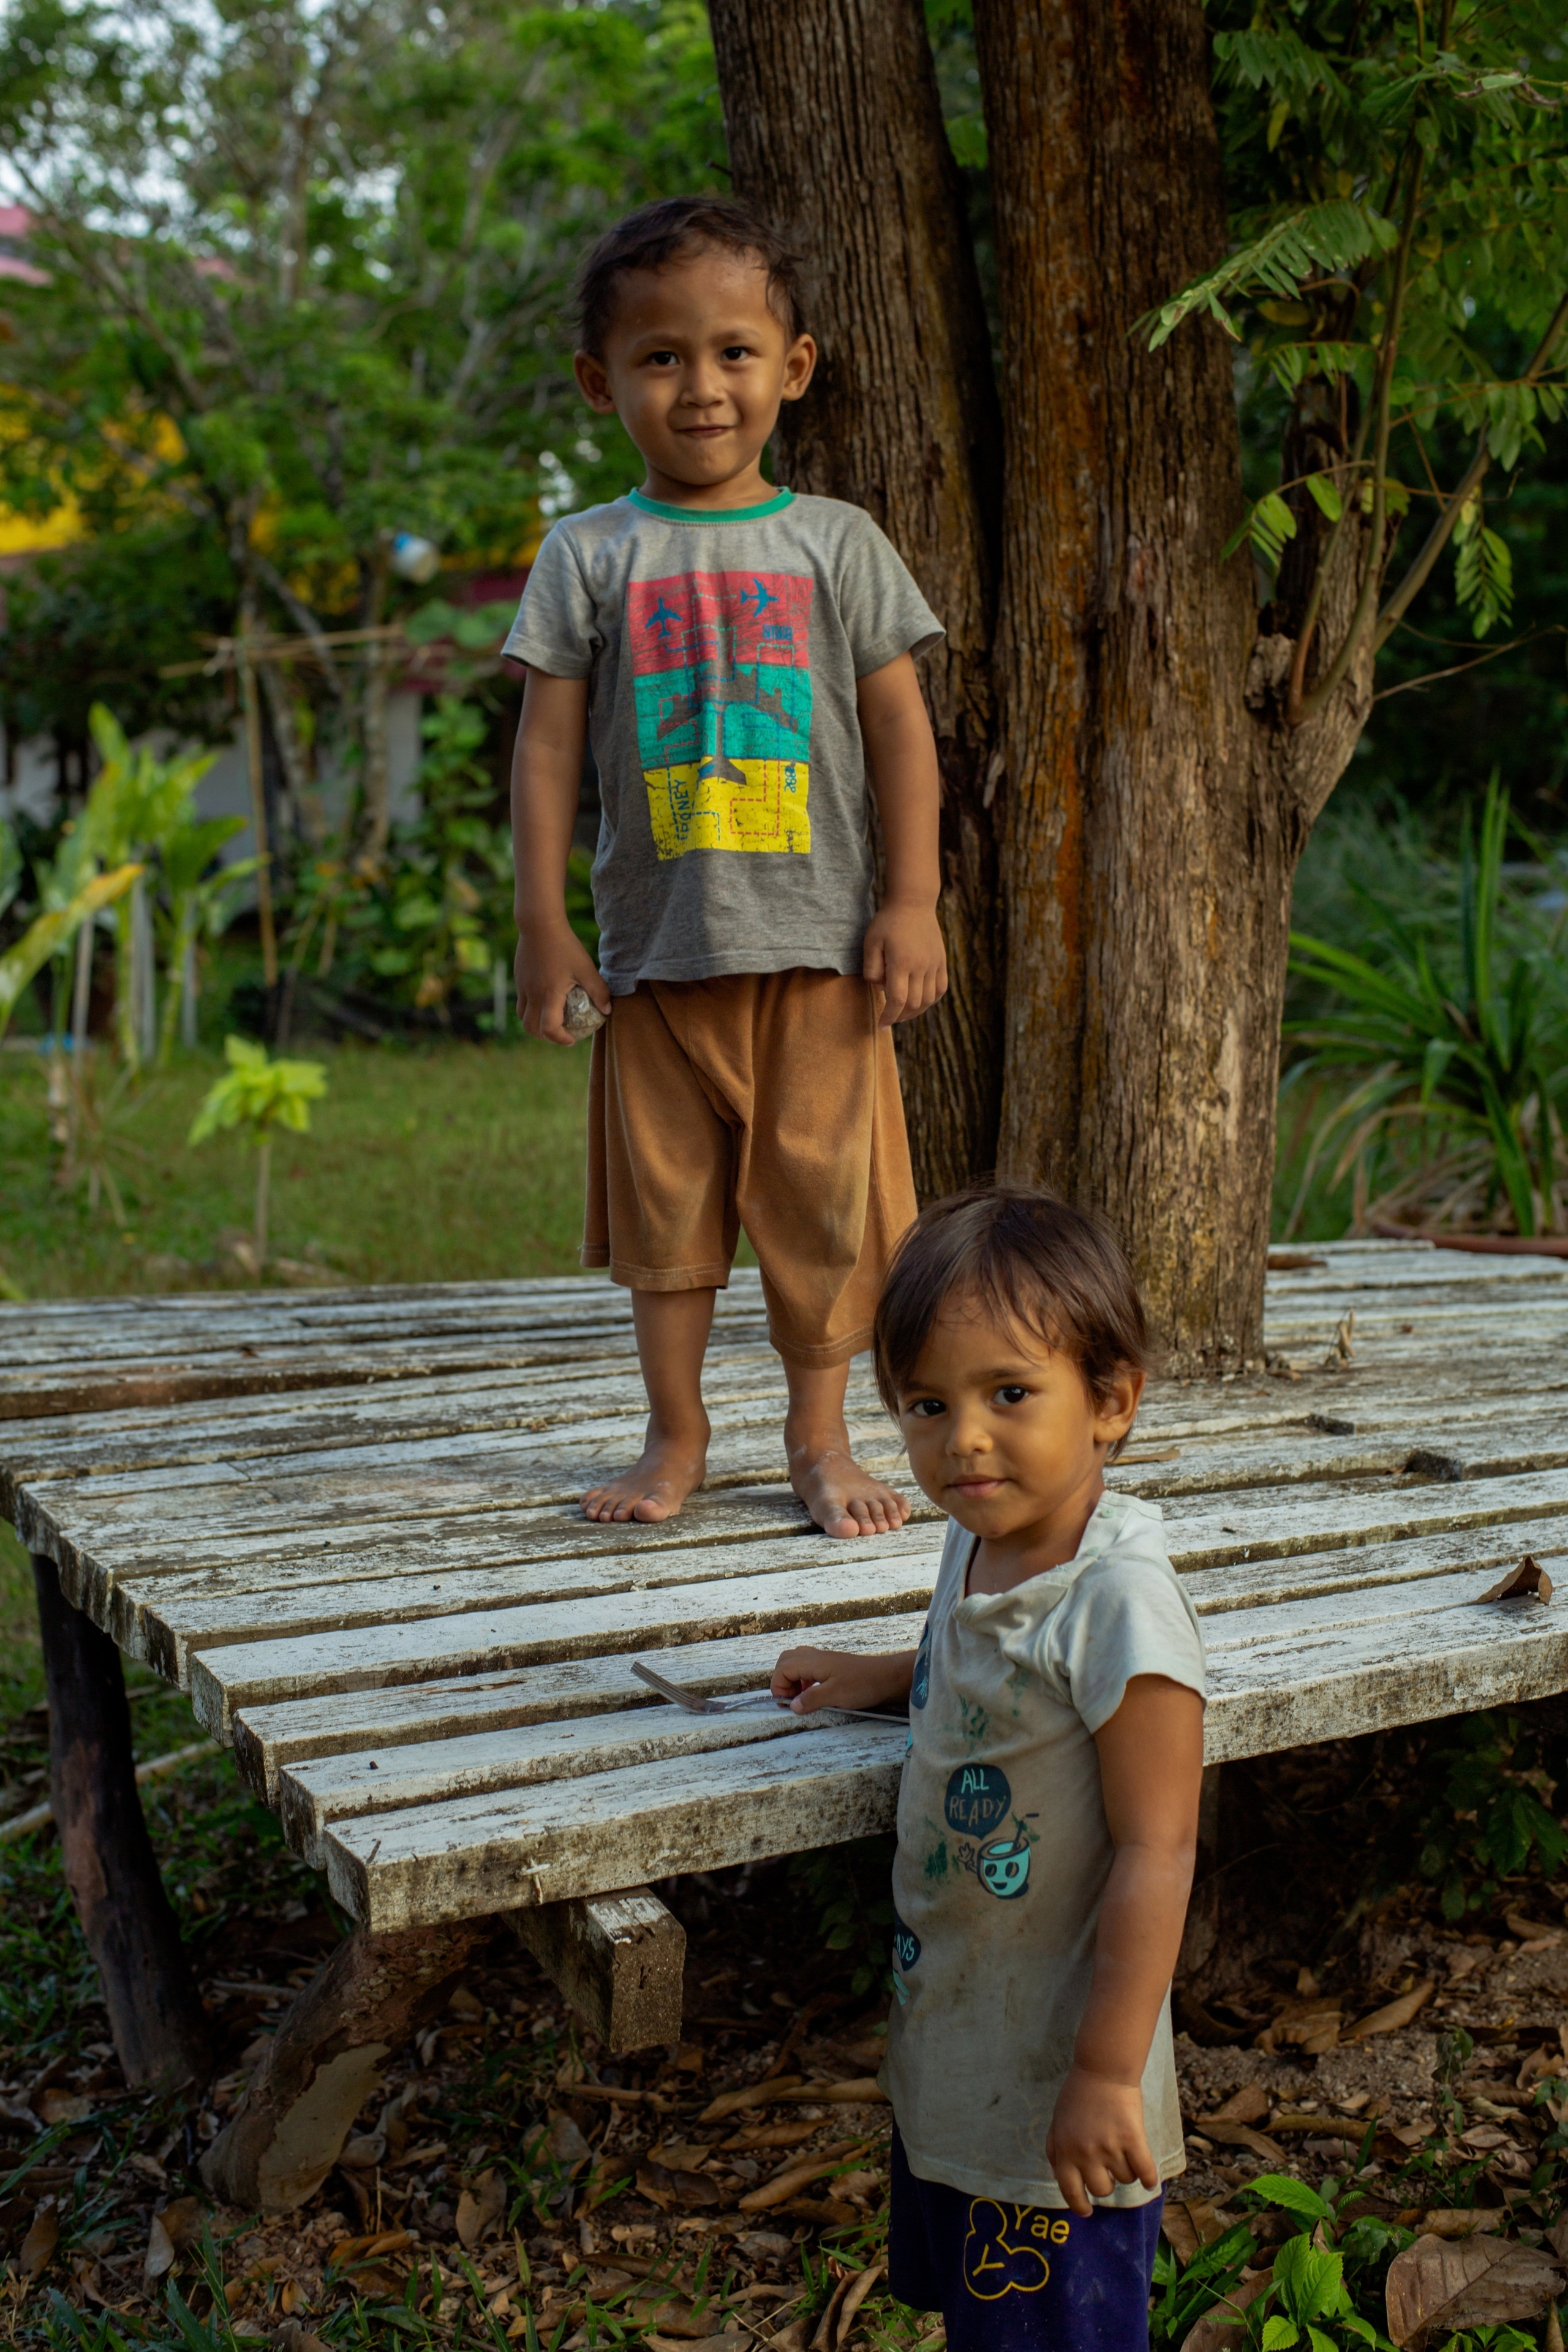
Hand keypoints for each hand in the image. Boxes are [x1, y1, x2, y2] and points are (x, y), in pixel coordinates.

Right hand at [515, 923, 610, 1044]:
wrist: (539, 924)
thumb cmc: (565, 945)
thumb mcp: (586, 967)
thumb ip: (598, 990)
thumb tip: (607, 1010)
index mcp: (549, 995)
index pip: (548, 1028)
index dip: (560, 1039)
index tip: (572, 1039)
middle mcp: (532, 994)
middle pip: (531, 1028)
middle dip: (546, 1037)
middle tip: (561, 1034)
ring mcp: (523, 987)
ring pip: (522, 1017)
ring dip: (535, 1025)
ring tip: (551, 1020)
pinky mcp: (519, 979)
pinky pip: (521, 1002)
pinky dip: (531, 1009)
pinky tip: (546, 999)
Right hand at [771, 1645, 913, 1713]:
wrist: (888, 1677)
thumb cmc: (864, 1684)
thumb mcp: (836, 1695)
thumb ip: (811, 1699)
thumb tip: (792, 1705)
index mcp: (814, 1662)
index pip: (783, 1668)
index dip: (778, 1686)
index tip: (785, 1703)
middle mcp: (816, 1657)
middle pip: (786, 1660)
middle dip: (781, 1679)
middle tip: (789, 1699)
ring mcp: (825, 1660)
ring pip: (797, 1662)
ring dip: (792, 1679)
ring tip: (800, 1697)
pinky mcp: (832, 1666)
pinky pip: (809, 1667)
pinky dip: (804, 1679)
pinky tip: (813, 1693)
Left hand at [862, 903, 946, 1026]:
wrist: (913, 902)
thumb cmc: (888, 921)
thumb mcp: (871, 942)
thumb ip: (872, 969)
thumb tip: (881, 989)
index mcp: (901, 963)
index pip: (897, 1001)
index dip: (889, 1017)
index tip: (881, 1025)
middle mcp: (921, 966)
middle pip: (914, 1004)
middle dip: (900, 1016)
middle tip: (889, 1017)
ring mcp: (934, 964)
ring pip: (929, 1000)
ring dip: (916, 1011)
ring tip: (903, 1012)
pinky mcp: (941, 961)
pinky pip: (940, 989)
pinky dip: (931, 1000)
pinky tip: (920, 1001)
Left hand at [1045, 2066, 1158, 2218]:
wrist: (1102, 2070)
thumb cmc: (1078, 2095)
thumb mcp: (1057, 2123)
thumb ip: (1055, 2151)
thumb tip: (1059, 2178)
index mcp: (1065, 2151)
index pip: (1070, 2191)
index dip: (1079, 2206)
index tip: (1086, 2212)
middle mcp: (1086, 2153)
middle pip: (1102, 2190)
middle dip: (1106, 2183)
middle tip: (1109, 2168)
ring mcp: (1110, 2147)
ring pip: (1125, 2179)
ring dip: (1126, 2170)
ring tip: (1123, 2151)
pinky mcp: (1133, 2138)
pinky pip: (1145, 2171)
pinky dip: (1149, 2178)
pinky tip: (1150, 2180)